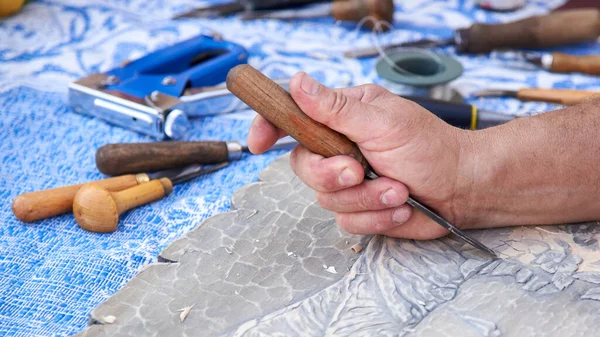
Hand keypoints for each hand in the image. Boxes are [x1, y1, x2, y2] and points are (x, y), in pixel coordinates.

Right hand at [248, 72, 473, 238]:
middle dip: (331, 174)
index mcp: (342, 118)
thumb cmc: (431, 147)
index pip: (293, 118)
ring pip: (325, 198)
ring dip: (366, 197)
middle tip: (359, 170)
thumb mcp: (383, 121)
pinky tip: (400, 207)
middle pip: (302, 166)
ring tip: (398, 189)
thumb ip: (336, 108)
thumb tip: (297, 82)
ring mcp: (348, 181)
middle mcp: (339, 148)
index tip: (258, 142)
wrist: (462, 189)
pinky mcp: (359, 209)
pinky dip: (376, 216)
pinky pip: (347, 221)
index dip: (269, 127)